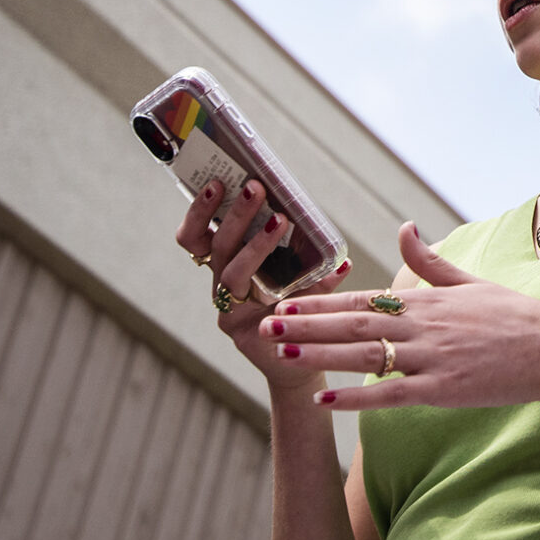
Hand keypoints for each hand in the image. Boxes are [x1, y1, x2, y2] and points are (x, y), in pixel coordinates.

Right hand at [173, 176, 349, 394]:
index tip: (216, 182)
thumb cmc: (299, 307)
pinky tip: (334, 270)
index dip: (200, 211)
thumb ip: (313, 256)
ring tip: (281, 221)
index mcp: (228, 262)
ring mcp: (229, 308)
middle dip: (235, 216)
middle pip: (216, 246)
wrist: (301, 357)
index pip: (198, 235)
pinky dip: (302, 286)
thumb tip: (342, 251)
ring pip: (231, 273)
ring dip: (255, 245)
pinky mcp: (241, 330)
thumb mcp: (304, 274)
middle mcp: (223, 283)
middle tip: (253, 188)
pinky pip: (264, 305)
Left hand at [262, 223, 539, 411]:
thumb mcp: (469, 281)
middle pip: (353, 325)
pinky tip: (326, 400)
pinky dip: (356, 398)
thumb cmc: (513, 316)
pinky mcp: (443, 390)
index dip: (321, 302)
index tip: (285, 301)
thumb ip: (430, 260)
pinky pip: (391, 396)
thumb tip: (404, 225)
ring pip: (364, 357)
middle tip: (264, 323)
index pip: (362, 300)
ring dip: (320, 356)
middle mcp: (423, 327)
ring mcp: (432, 359)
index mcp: (426, 302)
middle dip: (306, 325)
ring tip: (280, 355)